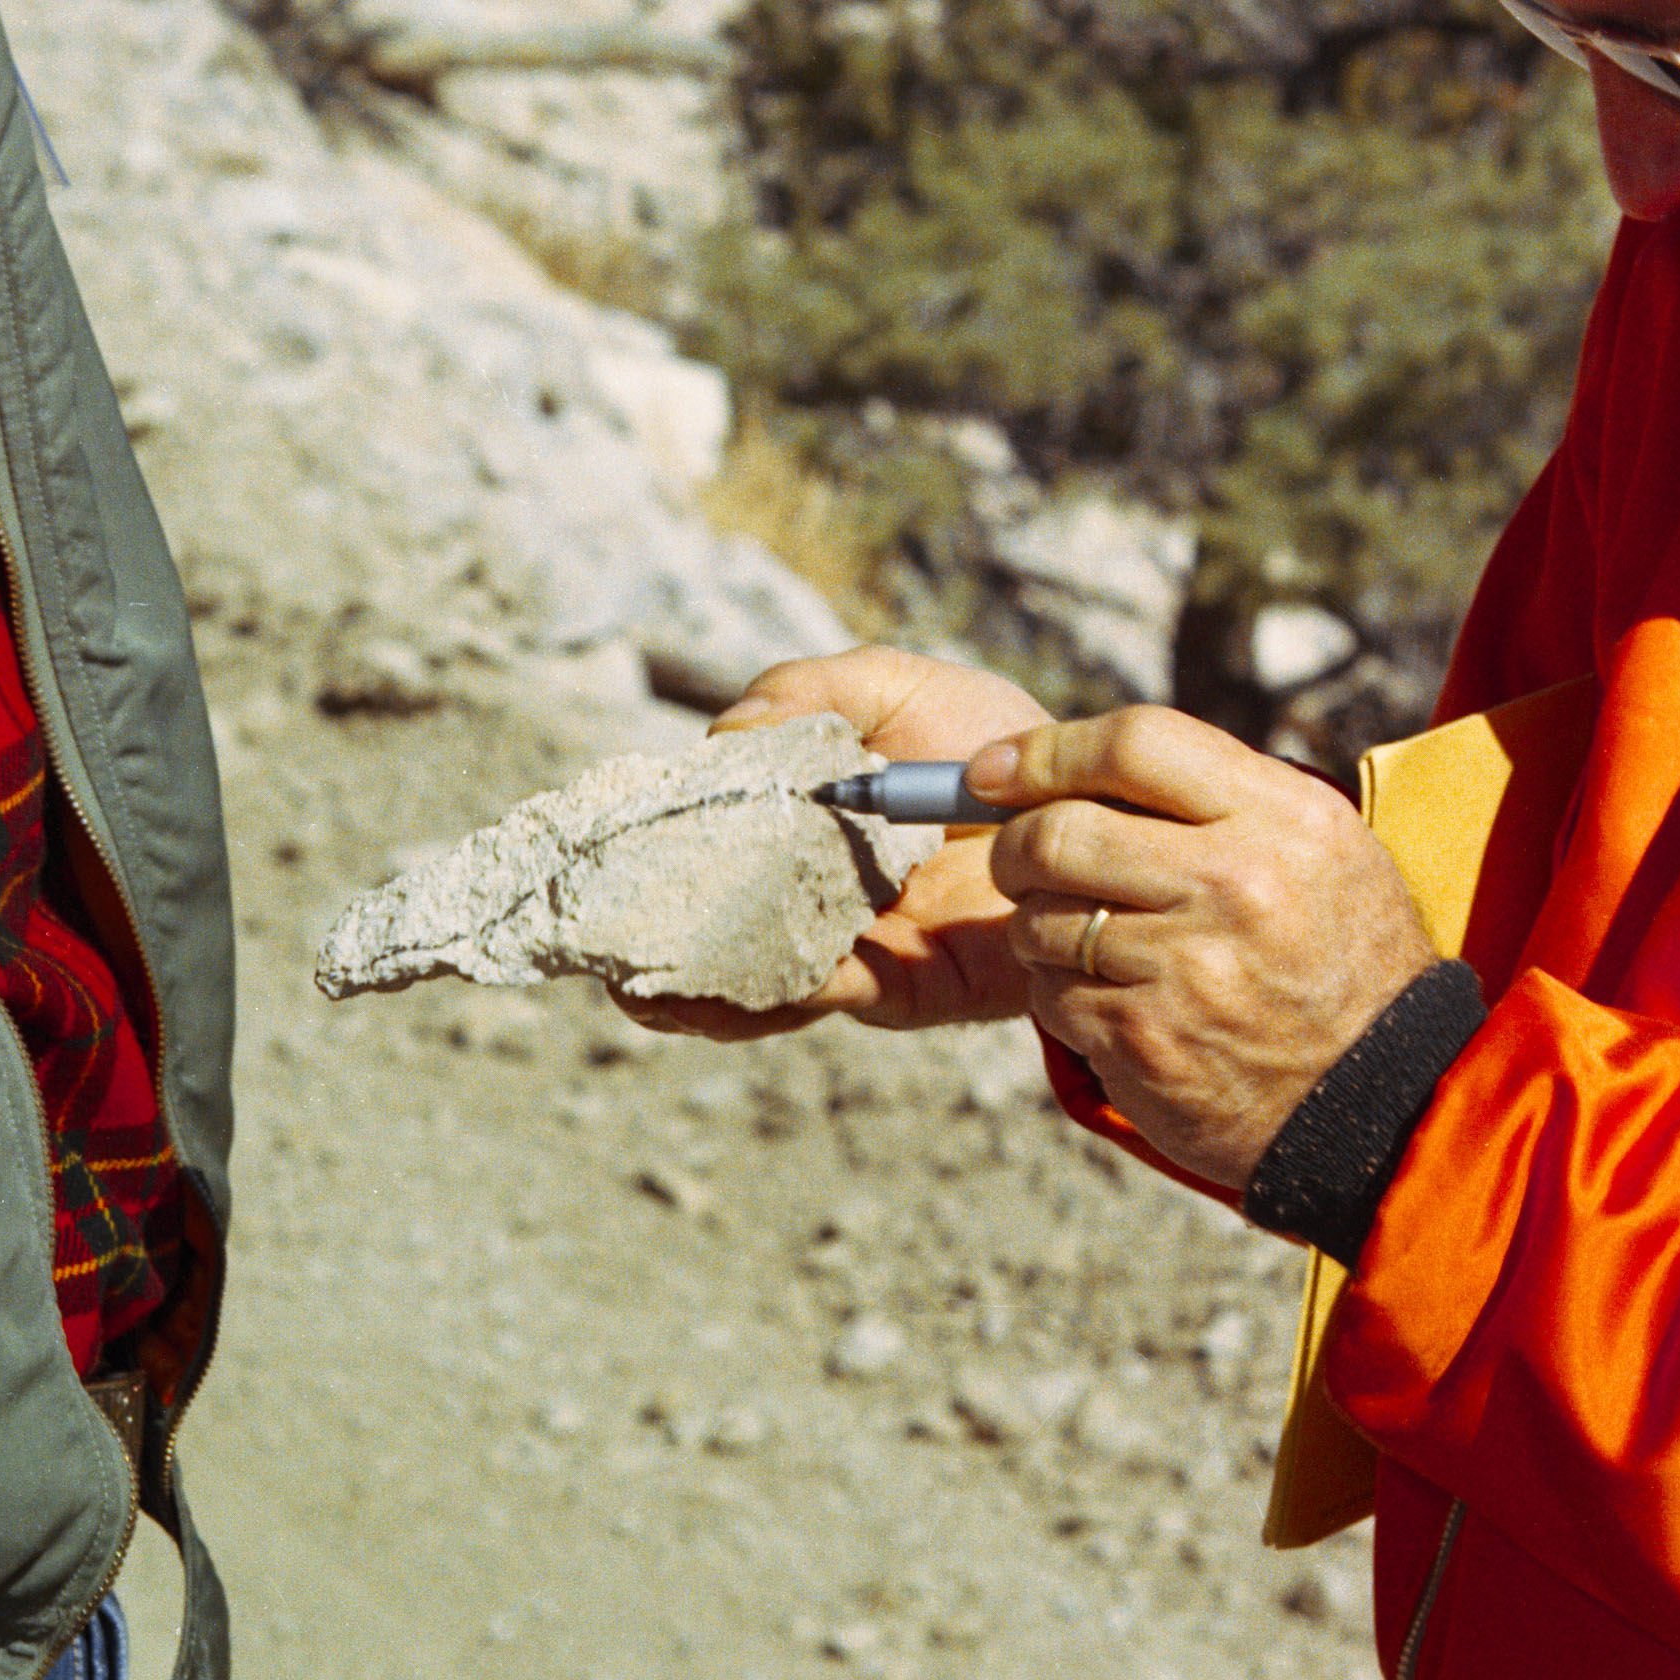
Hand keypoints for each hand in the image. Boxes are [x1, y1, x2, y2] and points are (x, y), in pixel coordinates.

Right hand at [629, 647, 1060, 1038]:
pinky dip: (753, 994)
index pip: (700, 830)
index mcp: (791, 817)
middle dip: (640, 927)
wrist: (1088, 815)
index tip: (597, 837)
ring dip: (680, 980)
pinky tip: (706, 991)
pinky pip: (804, 994)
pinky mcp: (881, 988)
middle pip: (702, 916)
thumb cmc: (990, 742)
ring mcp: (835, 941)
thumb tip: (724, 736)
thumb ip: (807, 692)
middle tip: (591, 925)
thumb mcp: (893, 686)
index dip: (646, 837)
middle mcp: (801, 885)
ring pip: (738, 973)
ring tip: (628, 984)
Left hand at [979, 707, 1440, 1197]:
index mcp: (1280, 818)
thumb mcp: (1319, 847)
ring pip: (1038, 921)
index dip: (1045, 751)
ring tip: (1092, 941)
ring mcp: (1184, 969)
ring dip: (1040, 928)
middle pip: (1057, 833)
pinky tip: (1114, 1001)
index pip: (1134, 743)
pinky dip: (1061, 996)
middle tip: (1021, 860)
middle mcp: (1233, 884)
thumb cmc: (1339, 955)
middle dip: (1014, 846)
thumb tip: (1072, 768)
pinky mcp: (1145, 1042)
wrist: (1382, 1099)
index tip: (995, 769)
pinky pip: (1051, 996)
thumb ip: (1217, 796)